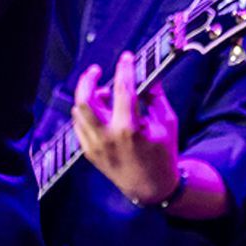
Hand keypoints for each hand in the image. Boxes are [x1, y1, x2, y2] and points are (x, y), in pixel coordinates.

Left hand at [72, 53, 180, 205]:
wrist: (151, 189)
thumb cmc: (163, 154)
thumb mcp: (167, 123)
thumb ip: (155, 97)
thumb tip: (149, 73)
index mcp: (129, 129)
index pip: (122, 90)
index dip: (124, 69)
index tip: (127, 57)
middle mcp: (106, 137)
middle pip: (84, 100)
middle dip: (87, 80)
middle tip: (96, 69)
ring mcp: (94, 146)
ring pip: (78, 112)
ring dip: (89, 96)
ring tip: (105, 93)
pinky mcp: (88, 152)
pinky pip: (79, 125)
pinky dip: (86, 112)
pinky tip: (100, 109)